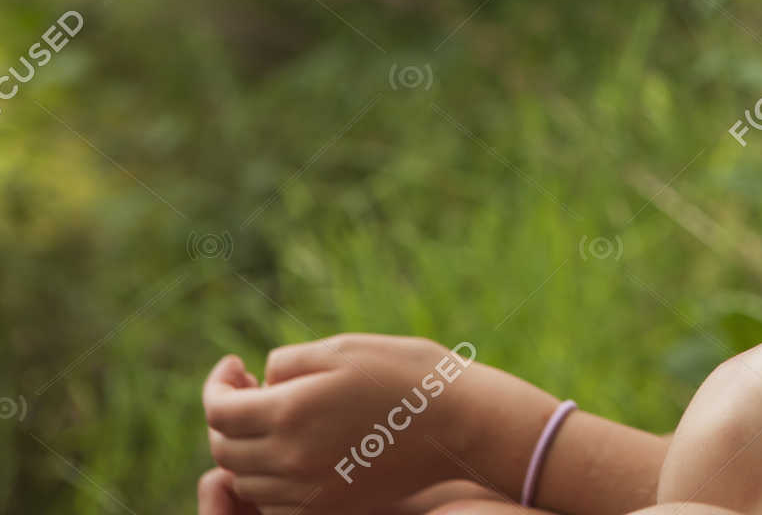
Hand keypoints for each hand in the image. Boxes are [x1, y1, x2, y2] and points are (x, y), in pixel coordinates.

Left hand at [203, 334, 480, 514]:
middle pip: (225, 449)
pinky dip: (270, 480)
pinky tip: (294, 451)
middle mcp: (291, 460)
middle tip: (249, 389)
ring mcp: (309, 491)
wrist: (459, 424)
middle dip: (228, 416)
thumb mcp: (343, 349)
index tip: (233, 366)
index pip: (219, 411)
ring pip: (247, 479)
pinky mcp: (330, 508)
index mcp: (290, 413)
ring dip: (247, 449)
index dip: (216, 385)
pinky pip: (275, 503)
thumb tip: (262, 381)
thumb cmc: (406, 375)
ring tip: (274, 418)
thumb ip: (289, 363)